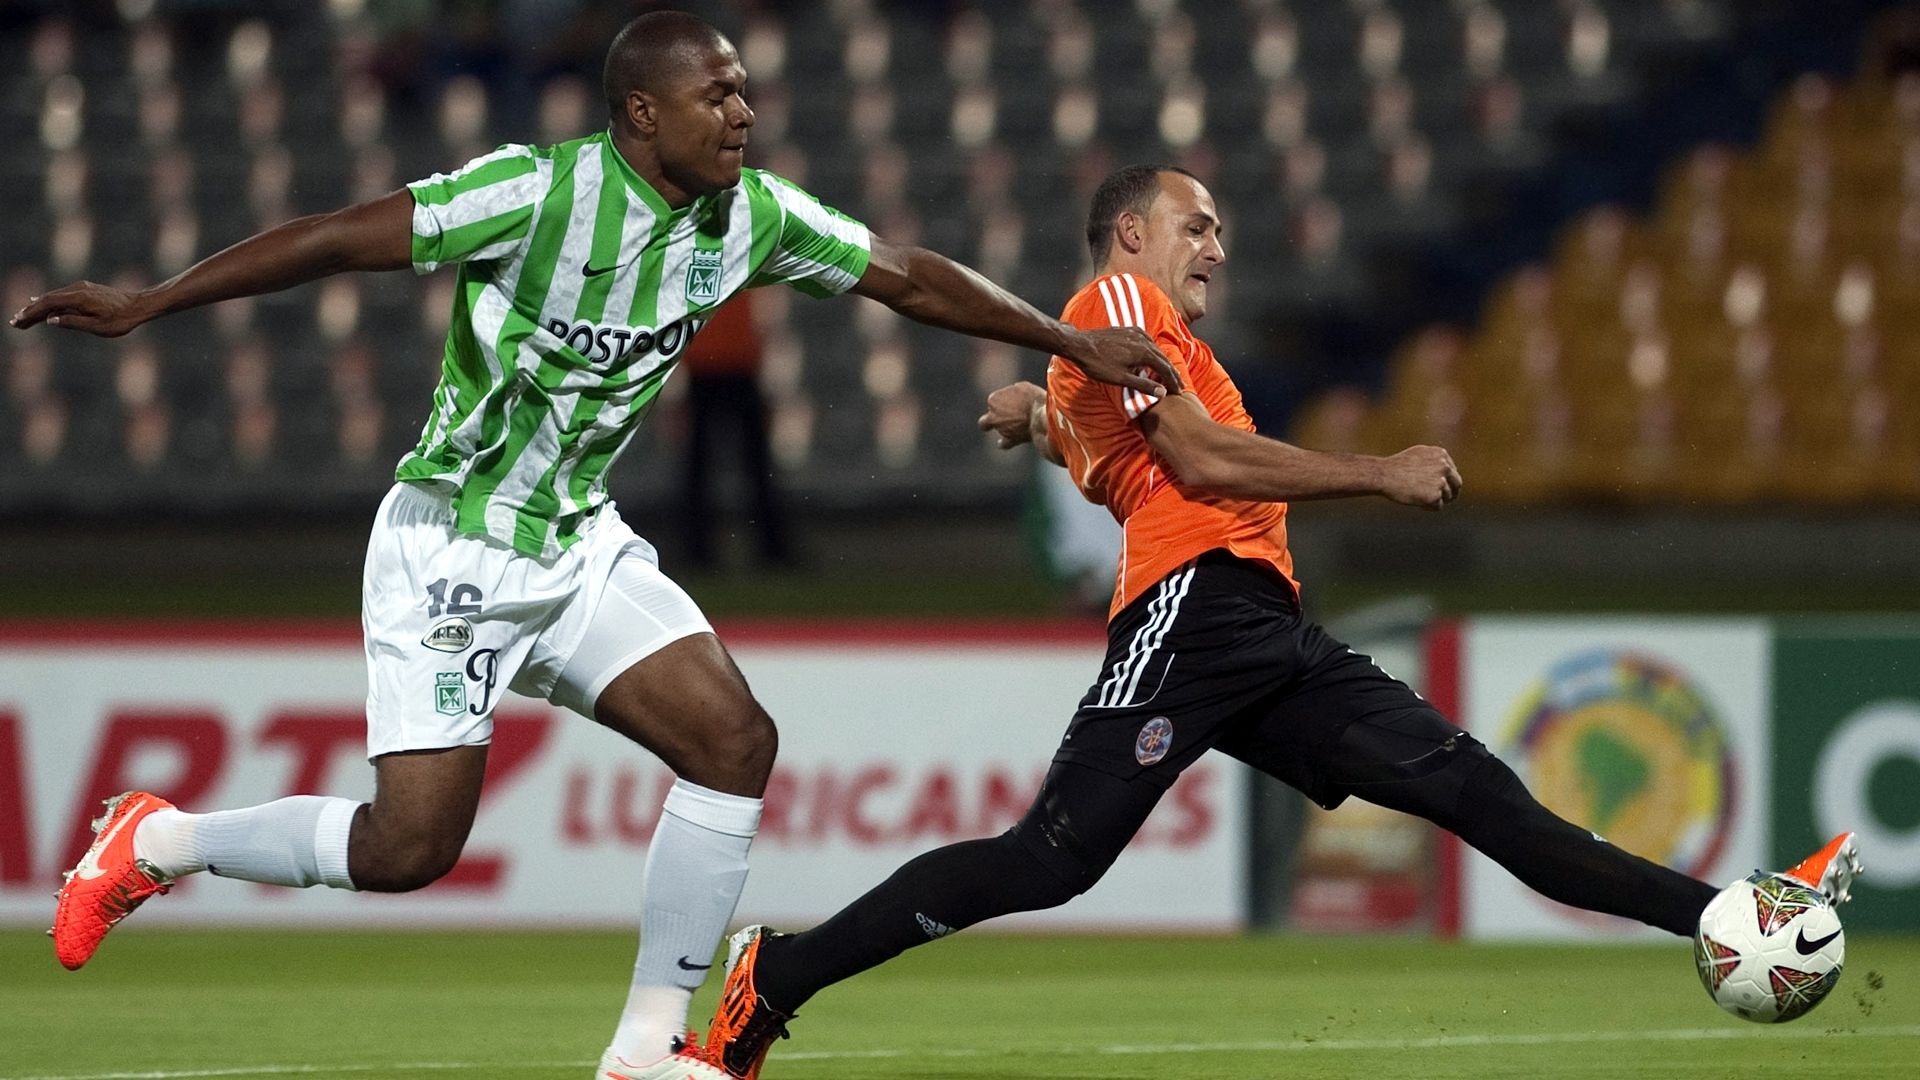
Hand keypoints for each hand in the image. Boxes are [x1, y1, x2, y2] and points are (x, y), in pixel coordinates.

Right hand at [11, 281, 155, 336]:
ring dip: (38, 307)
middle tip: (15, 322)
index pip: (48, 304)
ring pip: (54, 298)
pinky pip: (62, 296)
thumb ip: (73, 323)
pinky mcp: (86, 290)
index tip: (18, 321)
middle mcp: (77, 289)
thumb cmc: (122, 319)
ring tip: (23, 318)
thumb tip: (51, 320)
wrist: (140, 305)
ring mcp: (81, 288)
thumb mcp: (98, 327)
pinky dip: (49, 303)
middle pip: (47, 300)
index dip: (31, 313)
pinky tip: (40, 305)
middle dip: (30, 311)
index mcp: (78, 298)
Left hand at [977, 381, 1047, 449]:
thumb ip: (1013, 392)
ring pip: (998, 429)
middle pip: (987, 419)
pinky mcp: (1010, 439)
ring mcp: (1000, 428)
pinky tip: (1004, 442)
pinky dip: (1004, 443)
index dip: (1003, 401)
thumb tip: (1013, 397)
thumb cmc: (1033, 398)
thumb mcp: (1023, 387)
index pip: (994, 400)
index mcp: (993, 399)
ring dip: (1005, 427)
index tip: (1015, 401)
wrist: (1041, 416)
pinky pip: (1003, 444)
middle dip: (993, 418)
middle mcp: (993, 415)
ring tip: (1020, 423)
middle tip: (1005, 416)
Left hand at [1064, 326, 1181, 398]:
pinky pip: (1146, 342)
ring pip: (1155, 349)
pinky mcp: (1128, 330)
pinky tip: (1151, 357)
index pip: (1165, 369)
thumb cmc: (1098, 364)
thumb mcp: (1121, 379)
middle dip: (1171, 373)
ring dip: (1162, 362)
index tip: (1178, 392)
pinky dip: (1152, 352)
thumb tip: (1163, 392)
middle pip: (1163, 358)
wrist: (1080, 345)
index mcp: (1144, 351)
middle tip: (1178, 385)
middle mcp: (1143, 339)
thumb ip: (1143, 386)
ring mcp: (1136, 333)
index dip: (1173, 382)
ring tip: (1168, 374)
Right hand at [1379, 446, 1462, 509]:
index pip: (1453, 472)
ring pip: (1447, 497)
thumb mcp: (1419, 454)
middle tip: (1441, 500)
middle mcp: (1445, 466)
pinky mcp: (1435, 496)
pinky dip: (1429, 507)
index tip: (1439, 488)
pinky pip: (1438, 506)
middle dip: (1450, 493)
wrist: (1384, 475)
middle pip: (1457, 484)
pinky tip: (1417, 503)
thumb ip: (1435, 460)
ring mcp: (1441, 481)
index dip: (1447, 481)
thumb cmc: (1396, 466)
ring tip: (1419, 498)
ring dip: (1436, 500)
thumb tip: (1446, 468)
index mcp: (1442, 455)